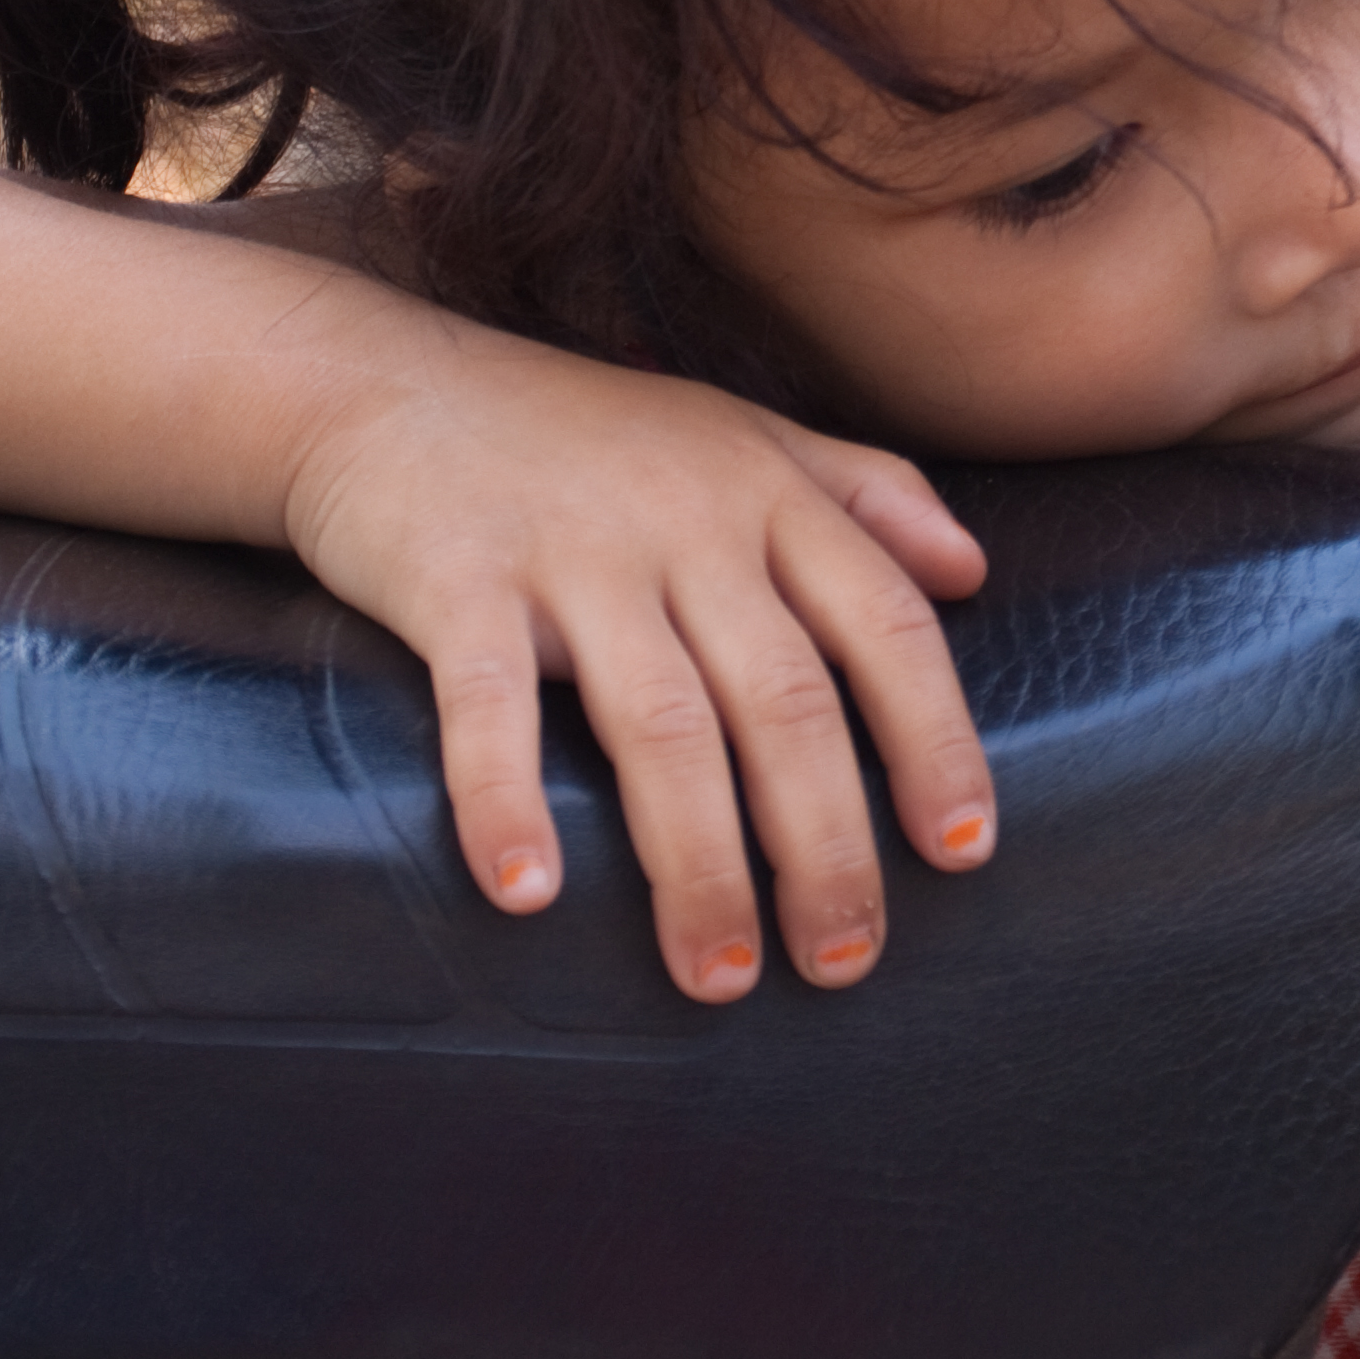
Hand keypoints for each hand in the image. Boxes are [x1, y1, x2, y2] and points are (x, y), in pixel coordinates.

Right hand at [277, 330, 993, 1004]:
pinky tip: (528, 893)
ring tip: (718, 976)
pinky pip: (488, 704)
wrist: (386, 382)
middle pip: (786, 700)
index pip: (884, 626)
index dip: (933, 738)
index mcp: (767, 495)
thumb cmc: (583, 433)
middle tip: (844, 963)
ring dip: (698, 863)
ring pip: (662, 724)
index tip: (964, 848)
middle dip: (826, 845)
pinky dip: (506, 798)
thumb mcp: (742, 434)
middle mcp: (688, 523)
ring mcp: (572, 553)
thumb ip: (866, 494)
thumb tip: (973, 571)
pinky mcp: (457, 578)